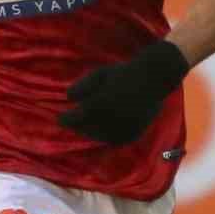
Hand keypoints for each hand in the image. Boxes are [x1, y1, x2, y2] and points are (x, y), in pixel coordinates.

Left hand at [58, 40, 189, 145]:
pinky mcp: (132, 135)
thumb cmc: (123, 73)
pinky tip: (104, 128)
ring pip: (98, 137)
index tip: (60, 118)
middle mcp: (108, 121)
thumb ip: (81, 87)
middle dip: (79, 125)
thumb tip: (68, 99)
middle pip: (84, 130)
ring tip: (88, 124)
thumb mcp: (99, 74)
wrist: (154, 78)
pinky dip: (106, 135)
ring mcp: (121, 130)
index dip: (64, 119)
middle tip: (75, 120)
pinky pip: (113, 140)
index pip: (73, 120)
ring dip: (91, 131)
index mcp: (97, 106)